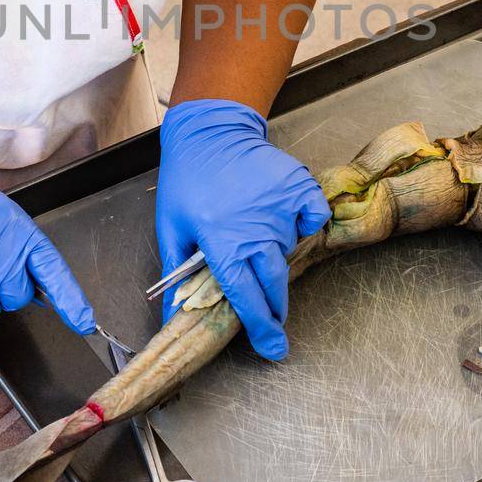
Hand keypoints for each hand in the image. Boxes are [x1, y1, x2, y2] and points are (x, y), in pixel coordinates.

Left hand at [155, 99, 329, 359]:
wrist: (211, 132)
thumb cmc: (186, 181)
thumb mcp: (171, 229)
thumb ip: (177, 278)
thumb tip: (171, 320)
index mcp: (223, 244)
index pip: (246, 299)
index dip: (261, 328)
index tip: (273, 349)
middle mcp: (257, 230)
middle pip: (275, 284)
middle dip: (276, 307)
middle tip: (273, 316)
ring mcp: (281, 208)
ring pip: (291, 251)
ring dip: (278, 256)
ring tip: (257, 238)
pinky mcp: (299, 188)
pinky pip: (311, 219)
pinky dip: (302, 223)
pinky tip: (281, 218)